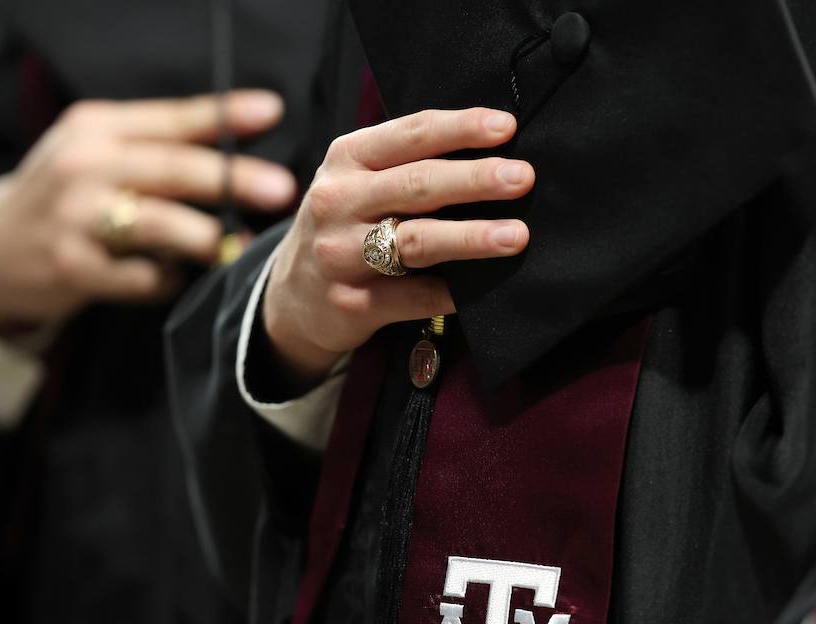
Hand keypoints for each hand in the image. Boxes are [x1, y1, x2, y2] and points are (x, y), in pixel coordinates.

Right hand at [0, 90, 296, 332]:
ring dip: (205, 237)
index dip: (222, 115)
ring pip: (157, 224)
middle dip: (229, 178)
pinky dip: (166, 280)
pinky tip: (168, 277)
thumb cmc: (70, 196)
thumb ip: (163, 142)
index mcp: (97, 128)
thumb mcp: (102, 152)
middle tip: (279, 188)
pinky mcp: (73, 267)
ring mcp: (75, 218)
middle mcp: (82, 166)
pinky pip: (142, 277)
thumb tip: (244, 139)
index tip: (271, 112)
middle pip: (170, 168)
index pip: (170, 119)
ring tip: (233, 246)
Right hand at [263, 107, 533, 380]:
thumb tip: (494, 154)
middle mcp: (338, 201)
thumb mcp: (360, 181)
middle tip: (522, 178)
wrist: (293, 296)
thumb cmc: (346, 225)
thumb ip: (408, 164)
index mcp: (347, 159)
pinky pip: (411, 298)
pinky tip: (482, 290)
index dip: (460, 128)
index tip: (506, 127)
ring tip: (516, 235)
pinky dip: (450, 293)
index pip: (411, 134)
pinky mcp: (351, 303)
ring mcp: (340, 255)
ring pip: (416, 241)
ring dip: (471, 237)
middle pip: (417, 185)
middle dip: (475, 179)